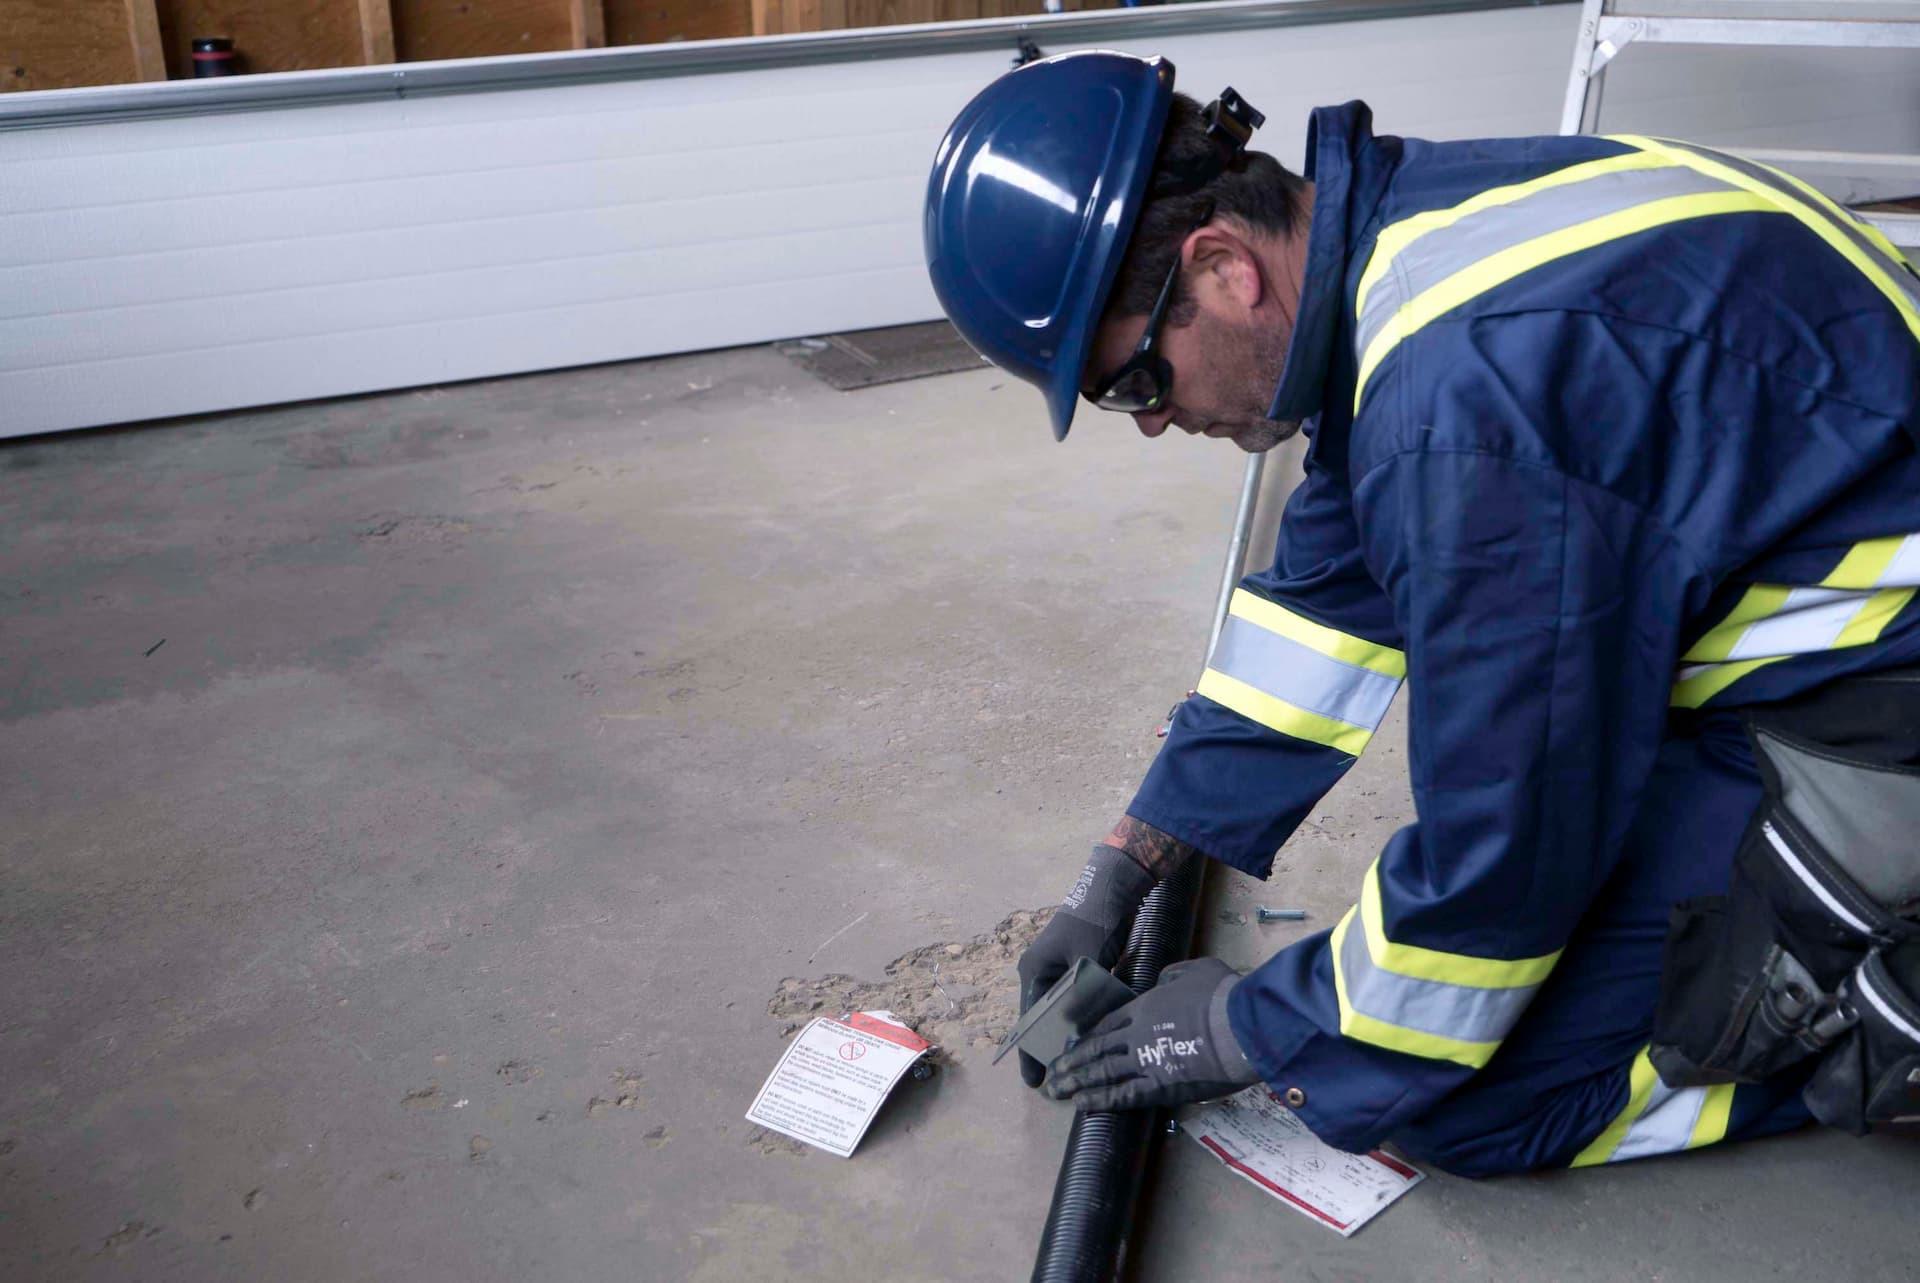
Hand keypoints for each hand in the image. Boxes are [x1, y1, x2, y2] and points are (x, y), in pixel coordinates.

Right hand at [1014, 845, 1153, 1086]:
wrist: (1113, 889)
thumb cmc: (1093, 923)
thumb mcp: (1086, 962)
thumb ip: (1081, 997)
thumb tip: (1078, 1033)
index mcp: (1034, 971)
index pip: (1028, 1021)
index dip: (1030, 1052)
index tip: (1034, 1082)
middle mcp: (1042, 972)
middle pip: (1043, 1017)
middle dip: (1049, 1046)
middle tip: (1057, 1078)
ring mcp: (1060, 969)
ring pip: (1062, 1010)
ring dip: (1068, 1031)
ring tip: (1074, 1062)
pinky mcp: (1079, 966)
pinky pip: (1077, 998)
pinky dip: (1083, 1014)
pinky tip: (1092, 1033)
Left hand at [1042, 957, 1260, 1111]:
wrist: (1241, 1026)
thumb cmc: (1223, 996)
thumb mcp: (1195, 971)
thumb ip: (1173, 976)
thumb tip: (1163, 981)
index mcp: (1146, 1006)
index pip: (1109, 1022)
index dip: (1089, 1035)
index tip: (1073, 1045)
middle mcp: (1138, 1034)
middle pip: (1097, 1049)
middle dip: (1072, 1062)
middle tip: (1052, 1073)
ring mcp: (1145, 1061)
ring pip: (1102, 1073)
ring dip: (1076, 1083)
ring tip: (1055, 1092)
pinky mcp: (1160, 1087)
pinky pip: (1123, 1096)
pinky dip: (1100, 1101)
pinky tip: (1081, 1106)